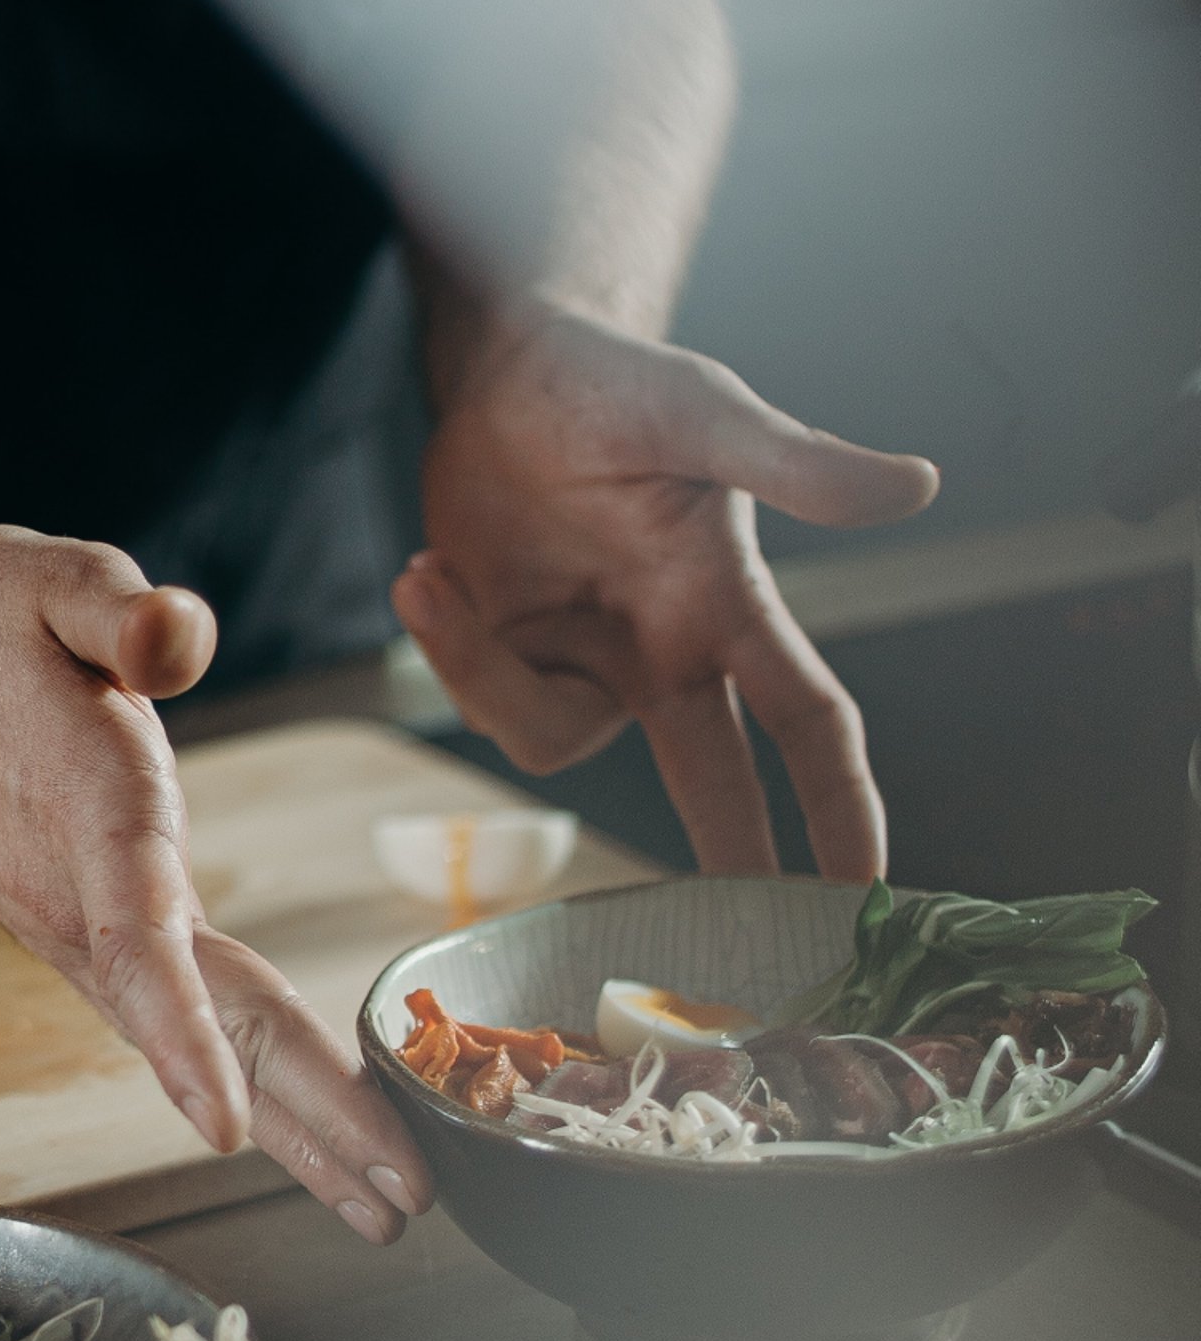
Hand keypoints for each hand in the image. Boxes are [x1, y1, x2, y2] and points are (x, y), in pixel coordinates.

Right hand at [0, 521, 432, 1243]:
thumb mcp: (37, 577)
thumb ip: (113, 607)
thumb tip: (176, 642)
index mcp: (88, 820)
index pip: (141, 944)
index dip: (186, 1039)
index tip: (229, 1129)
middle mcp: (88, 906)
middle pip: (212, 1029)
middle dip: (309, 1122)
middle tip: (405, 1203)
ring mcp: (89, 935)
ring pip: (209, 1042)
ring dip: (298, 1127)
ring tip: (379, 1203)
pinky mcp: (95, 936)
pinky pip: (191, 1021)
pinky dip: (253, 1082)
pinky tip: (297, 1129)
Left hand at [394, 308, 939, 881]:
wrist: (508, 372)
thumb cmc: (617, 385)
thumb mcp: (702, 414)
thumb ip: (798, 462)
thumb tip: (916, 485)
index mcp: (727, 607)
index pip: (808, 722)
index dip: (841, 806)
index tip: (871, 890)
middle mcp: (666, 656)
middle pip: (714, 787)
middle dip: (732, 871)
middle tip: (746, 969)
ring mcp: (587, 669)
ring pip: (549, 744)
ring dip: (479, 670)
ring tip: (435, 571)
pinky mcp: (513, 665)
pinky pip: (482, 703)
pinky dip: (443, 646)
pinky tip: (424, 576)